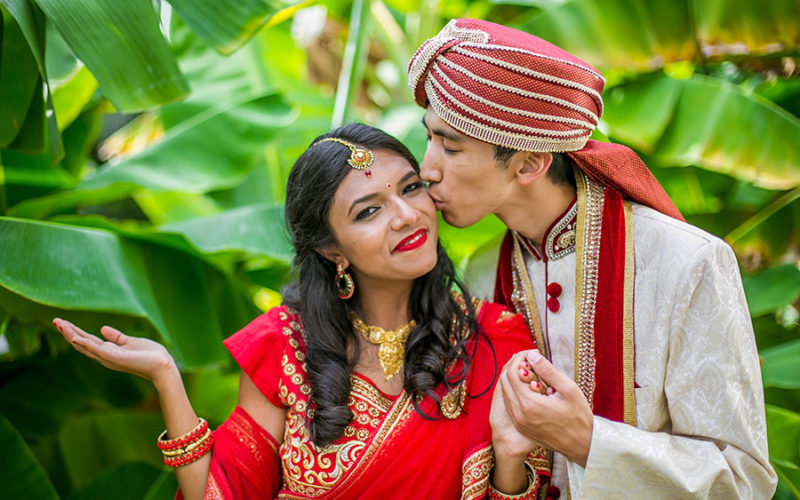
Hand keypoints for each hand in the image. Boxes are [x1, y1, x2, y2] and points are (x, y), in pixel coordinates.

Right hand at [53, 318, 177, 389]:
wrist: (162, 365)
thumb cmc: (149, 355)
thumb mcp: (130, 342)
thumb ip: (116, 337)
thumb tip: (103, 328)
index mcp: (108, 351)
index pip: (87, 341)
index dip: (75, 332)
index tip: (63, 322)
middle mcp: (105, 356)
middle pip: (82, 343)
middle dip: (68, 332)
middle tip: (55, 320)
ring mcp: (109, 358)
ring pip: (85, 345)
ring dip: (71, 335)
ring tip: (59, 324)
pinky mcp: (115, 358)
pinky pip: (97, 349)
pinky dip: (85, 344)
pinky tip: (74, 338)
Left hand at [500, 349, 593, 466]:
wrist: (582, 445)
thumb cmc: (578, 417)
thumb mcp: (568, 389)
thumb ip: (547, 370)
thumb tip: (531, 355)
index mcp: (529, 404)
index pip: (512, 373)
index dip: (519, 359)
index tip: (531, 354)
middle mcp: (519, 414)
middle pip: (505, 382)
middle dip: (514, 367)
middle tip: (529, 361)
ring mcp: (518, 423)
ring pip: (506, 393)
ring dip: (514, 380)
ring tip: (530, 372)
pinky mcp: (521, 428)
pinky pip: (510, 405)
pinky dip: (515, 392)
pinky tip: (529, 387)